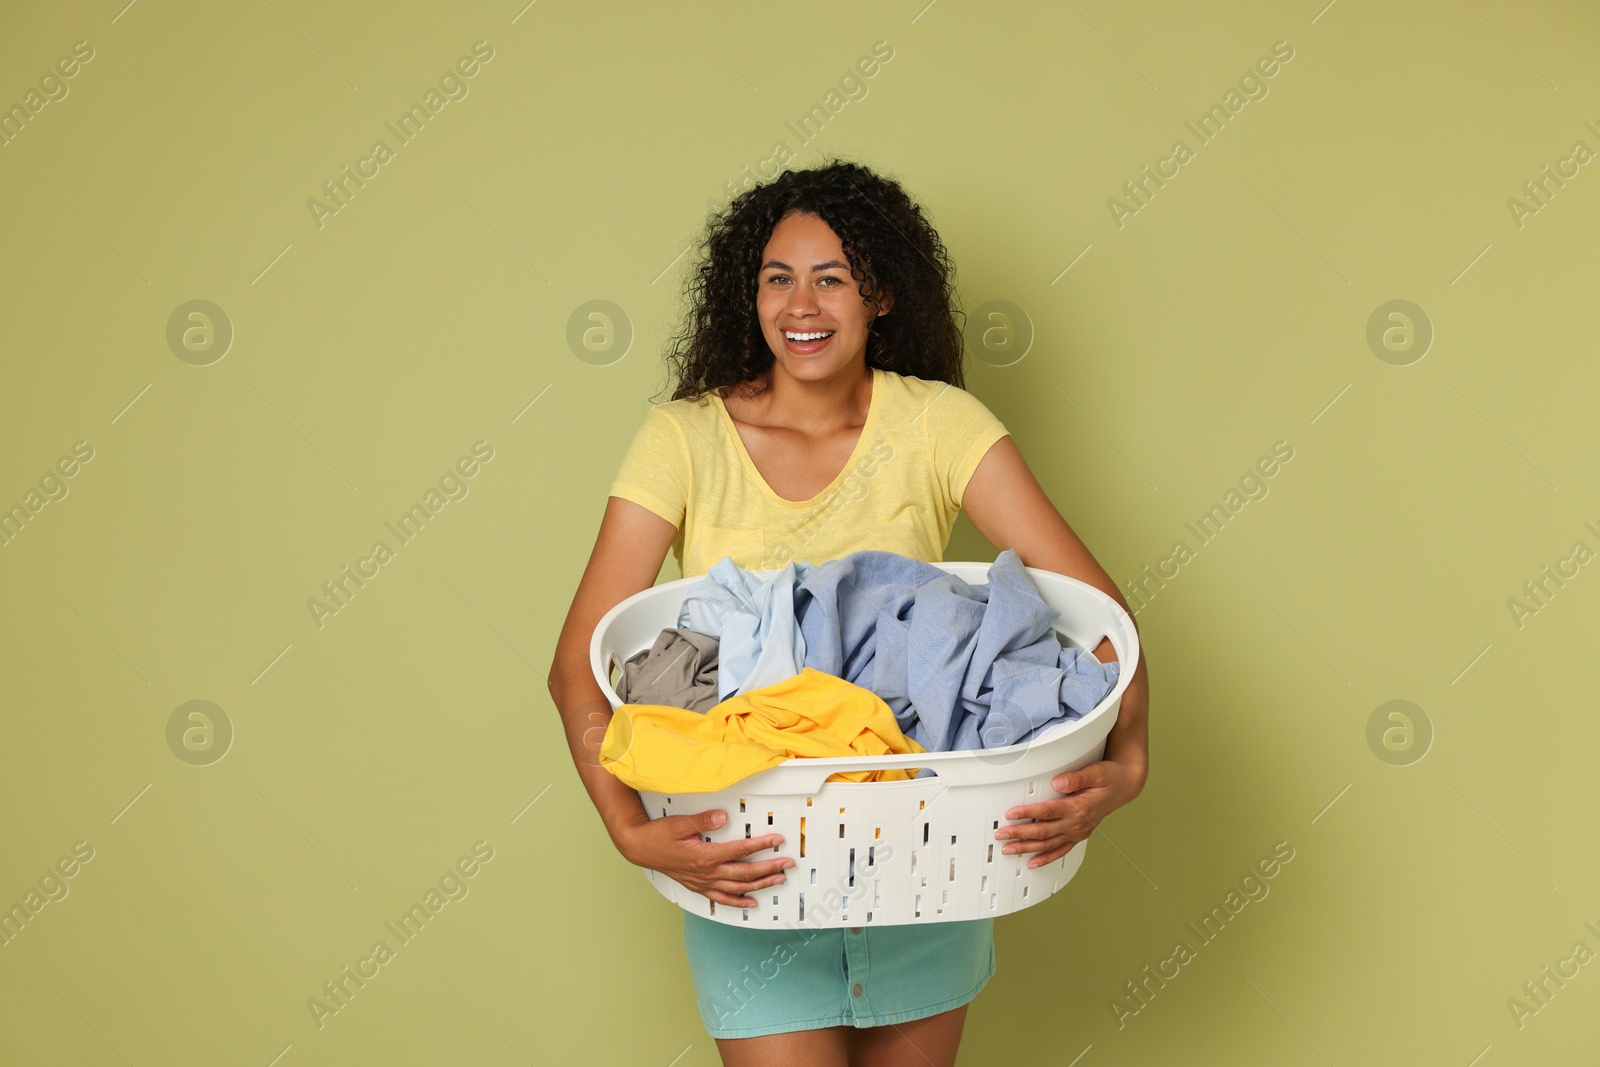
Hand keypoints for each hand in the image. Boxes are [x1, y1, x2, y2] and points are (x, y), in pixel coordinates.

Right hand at [613, 808, 794, 907]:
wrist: (640, 847)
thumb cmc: (658, 835)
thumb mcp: (680, 823)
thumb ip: (703, 821)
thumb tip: (723, 817)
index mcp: (704, 856)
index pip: (740, 851)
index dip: (761, 846)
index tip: (777, 841)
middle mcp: (706, 873)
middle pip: (744, 873)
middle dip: (769, 868)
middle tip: (787, 864)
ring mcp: (702, 882)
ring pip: (737, 888)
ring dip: (760, 885)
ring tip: (778, 880)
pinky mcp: (698, 886)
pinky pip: (722, 898)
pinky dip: (738, 902)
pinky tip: (751, 903)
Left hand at [995, 757, 1145, 867]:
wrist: (1123, 787)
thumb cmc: (1109, 779)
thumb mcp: (1096, 772)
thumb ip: (1077, 778)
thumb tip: (1059, 781)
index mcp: (1079, 808)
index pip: (1047, 812)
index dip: (1028, 813)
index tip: (1011, 814)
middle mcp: (1077, 824)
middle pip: (1043, 831)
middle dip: (1020, 833)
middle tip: (1001, 834)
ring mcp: (1077, 832)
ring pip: (1048, 844)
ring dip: (1027, 848)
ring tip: (1008, 849)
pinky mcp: (1077, 835)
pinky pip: (1060, 851)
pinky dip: (1045, 858)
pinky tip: (1032, 863)